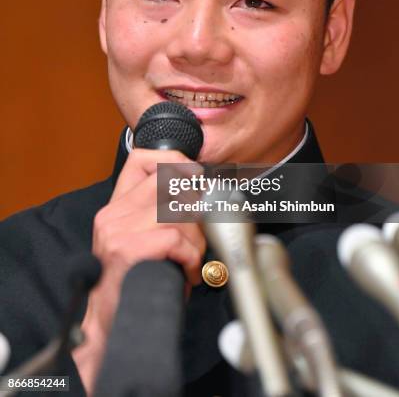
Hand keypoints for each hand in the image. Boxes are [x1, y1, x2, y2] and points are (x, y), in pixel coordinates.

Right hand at [72, 148, 204, 394]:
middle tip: (198, 231)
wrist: (111, 324)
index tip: (194, 176)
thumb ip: (162, 212)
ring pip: (178, 213)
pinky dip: (190, 257)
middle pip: (169, 182)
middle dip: (195, 205)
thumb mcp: (142, 239)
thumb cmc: (135, 282)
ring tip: (189, 260)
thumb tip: (201, 192)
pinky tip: (186, 273)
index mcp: (116, 206)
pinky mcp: (126, 249)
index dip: (174, 161)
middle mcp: (113, 214)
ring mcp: (117, 230)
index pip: (142, 159)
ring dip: (195, 240)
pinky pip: (176, 238)